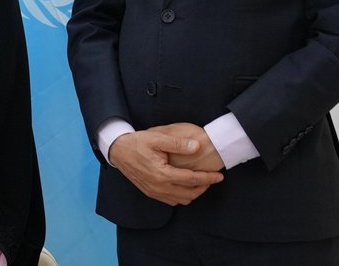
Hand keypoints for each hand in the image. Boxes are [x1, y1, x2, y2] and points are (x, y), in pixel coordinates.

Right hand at [108, 129, 223, 205]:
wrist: (118, 151)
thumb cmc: (138, 142)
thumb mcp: (157, 138)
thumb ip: (178, 143)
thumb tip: (197, 147)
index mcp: (162, 174)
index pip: (191, 179)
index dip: (208, 178)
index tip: (219, 176)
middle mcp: (159, 187)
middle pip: (189, 194)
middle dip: (204, 187)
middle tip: (212, 178)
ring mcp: (154, 192)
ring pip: (181, 200)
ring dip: (193, 193)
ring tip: (201, 182)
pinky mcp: (150, 192)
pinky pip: (171, 201)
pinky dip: (182, 196)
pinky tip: (185, 185)